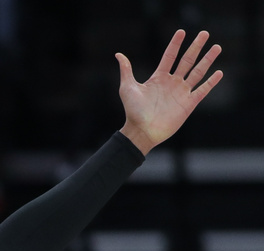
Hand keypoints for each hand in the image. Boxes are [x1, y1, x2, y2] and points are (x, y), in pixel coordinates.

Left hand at [117, 29, 222, 154]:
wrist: (141, 131)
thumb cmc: (132, 111)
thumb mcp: (127, 88)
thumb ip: (126, 70)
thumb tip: (118, 55)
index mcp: (158, 78)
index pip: (169, 56)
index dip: (175, 44)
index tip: (181, 32)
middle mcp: (172, 83)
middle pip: (187, 60)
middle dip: (196, 47)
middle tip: (205, 33)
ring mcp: (181, 92)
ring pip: (197, 72)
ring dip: (207, 60)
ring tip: (217, 47)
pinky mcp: (188, 104)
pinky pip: (202, 90)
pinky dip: (211, 82)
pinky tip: (219, 72)